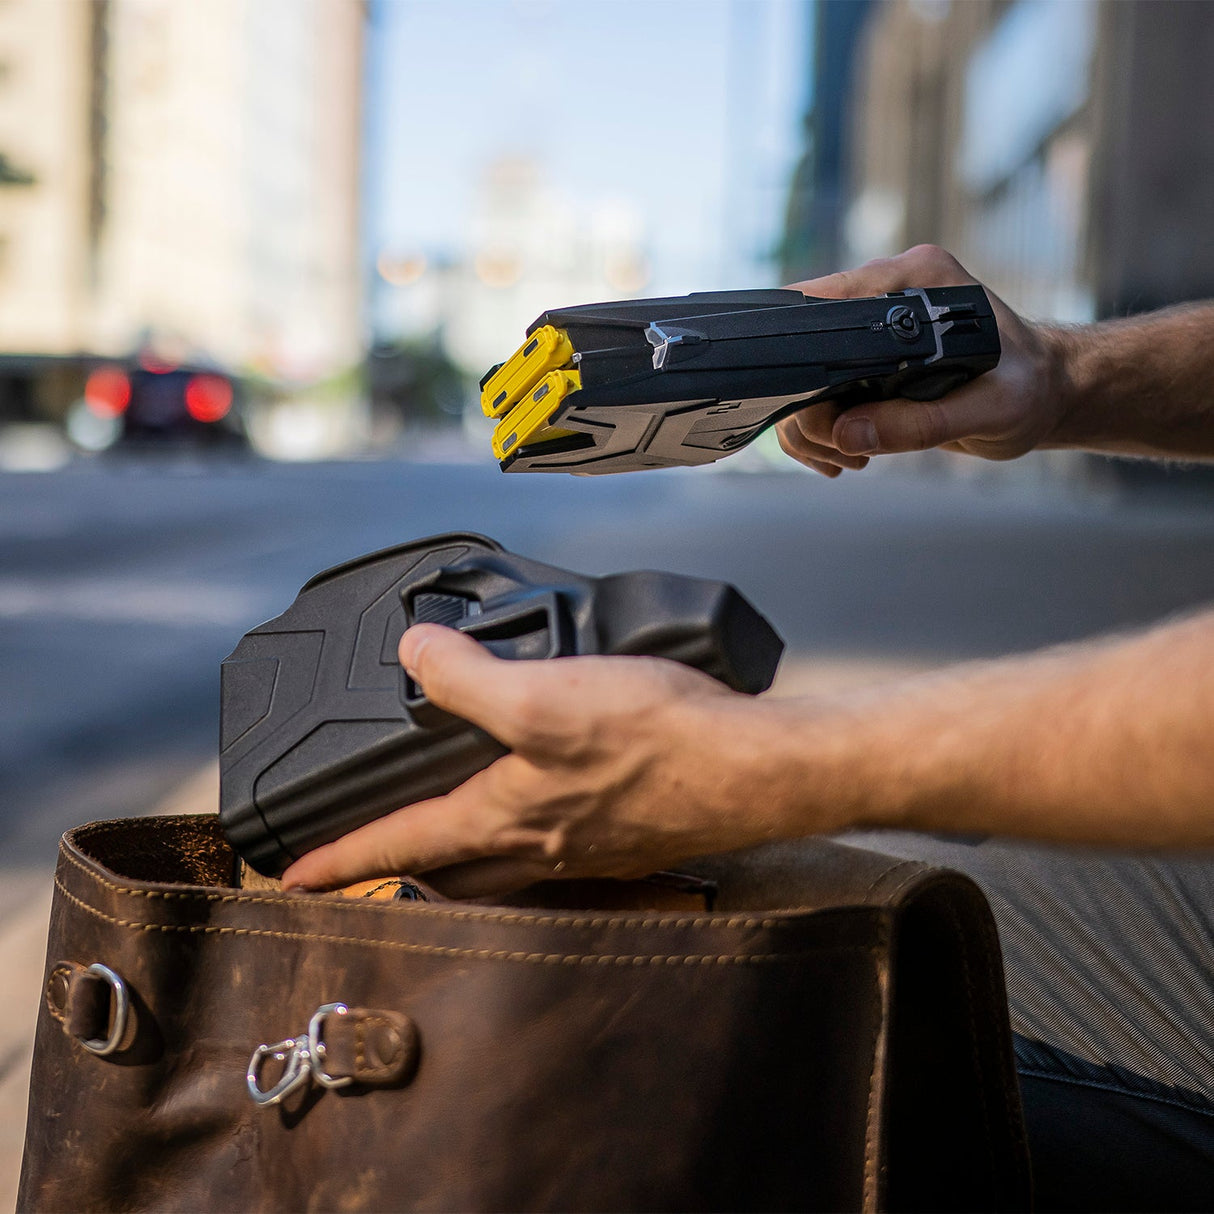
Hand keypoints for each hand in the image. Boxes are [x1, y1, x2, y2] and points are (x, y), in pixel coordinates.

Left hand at [281, 624, 806, 897]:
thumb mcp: (544, 696)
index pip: (399, 844)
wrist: (754, 771)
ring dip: (456, 856)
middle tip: (365, 858)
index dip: (338, 857)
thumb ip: (467, 680)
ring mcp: (583, 844)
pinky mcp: (621, 829)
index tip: (292, 875)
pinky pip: (547, 844)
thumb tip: (413, 655)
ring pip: (496, 862)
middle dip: (397, 867)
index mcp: (504, 816)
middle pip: (446, 870)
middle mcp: (538, 843)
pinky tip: (540, 802)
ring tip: (440, 833)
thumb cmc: (657, 743)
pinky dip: (518, 833)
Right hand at [776, 244, 1070, 476]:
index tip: (818, 414)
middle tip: (843, 452)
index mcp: (915, 278)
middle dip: (809, 412)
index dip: (802, 358)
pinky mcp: (865, 356)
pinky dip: (819, 431)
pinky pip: (816, 392)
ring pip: (802, 377)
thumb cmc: (1030, 390)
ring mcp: (871, 324)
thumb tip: (847, 433)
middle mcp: (886, 291)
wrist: (1045, 395)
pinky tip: (846, 453)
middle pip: (804, 348)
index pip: (824, 304)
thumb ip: (921, 423)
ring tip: (848, 458)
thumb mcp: (989, 411)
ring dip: (810, 428)